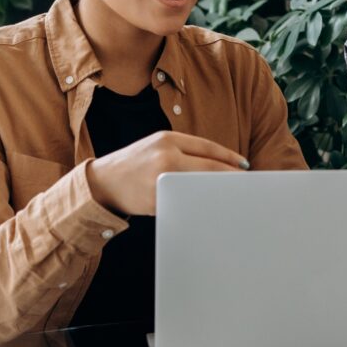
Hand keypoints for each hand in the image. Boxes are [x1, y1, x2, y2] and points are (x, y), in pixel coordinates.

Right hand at [86, 131, 246, 215]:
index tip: (244, 165)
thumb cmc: (133, 164)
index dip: (229, 157)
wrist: (101, 183)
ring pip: (199, 186)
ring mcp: (161, 178)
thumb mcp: (156, 147)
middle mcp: (165, 155)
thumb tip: (218, 166)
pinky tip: (208, 208)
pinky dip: (198, 205)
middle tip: (244, 184)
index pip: (207, 147)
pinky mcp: (157, 200)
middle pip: (209, 166)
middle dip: (229, 176)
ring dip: (217, 192)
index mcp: (167, 139)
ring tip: (231, 196)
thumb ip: (183, 152)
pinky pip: (185, 202)